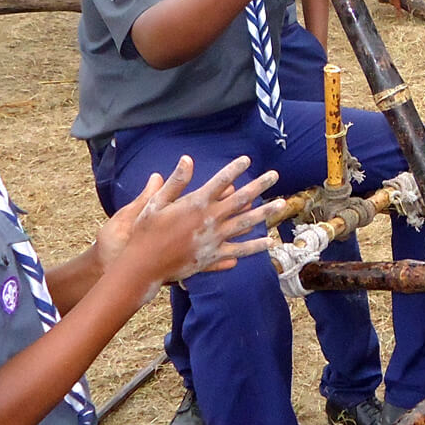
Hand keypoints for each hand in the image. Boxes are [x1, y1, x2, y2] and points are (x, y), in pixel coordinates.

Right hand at [120, 156, 284, 289]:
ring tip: (282, 204)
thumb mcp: (155, 203)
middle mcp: (209, 220)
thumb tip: (187, 159)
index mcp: (195, 204)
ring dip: (265, 213)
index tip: (247, 159)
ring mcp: (214, 239)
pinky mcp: (213, 257)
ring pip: (246, 223)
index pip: (221, 181)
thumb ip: (175, 182)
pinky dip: (256, 246)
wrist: (143, 265)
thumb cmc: (146, 232)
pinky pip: (240, 250)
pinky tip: (270, 242)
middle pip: (240, 199)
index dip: (235, 169)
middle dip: (259, 185)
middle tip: (275, 175)